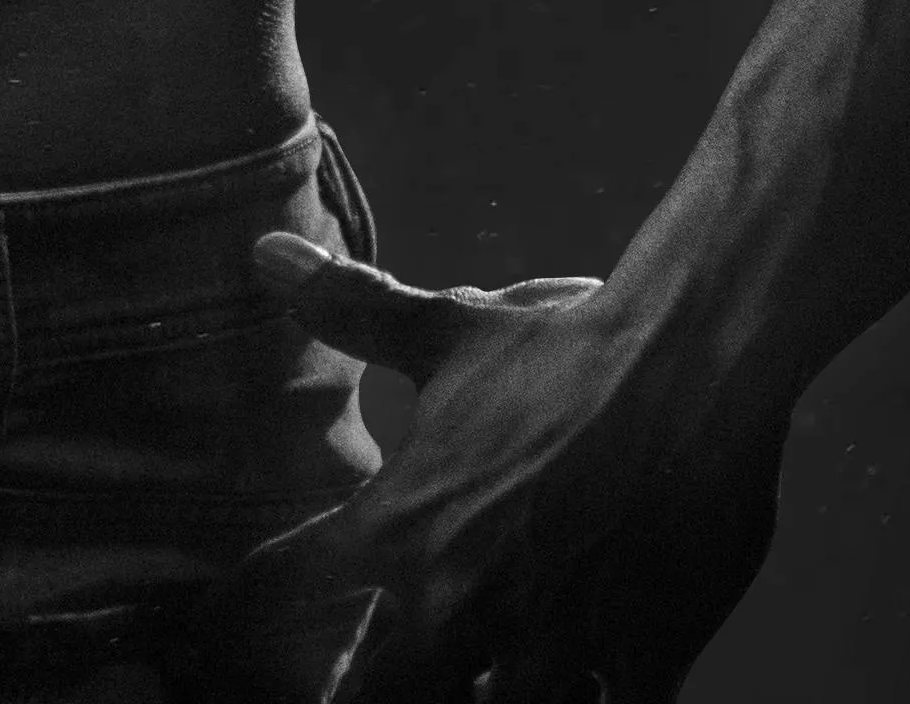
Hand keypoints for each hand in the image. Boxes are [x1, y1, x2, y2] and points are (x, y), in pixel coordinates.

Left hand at [233, 233, 782, 702]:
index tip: (219, 636)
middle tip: (382, 675)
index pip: (281, 588)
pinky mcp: (637, 659)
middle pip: (373, 699)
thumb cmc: (562, 351)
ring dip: (483, 702)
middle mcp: (457, 598)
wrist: (690, 366)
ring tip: (488, 681)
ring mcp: (547, 640)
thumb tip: (265, 251)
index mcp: (398, 525)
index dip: (239, 620)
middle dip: (371, 694)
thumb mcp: (447, 330)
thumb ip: (354, 310)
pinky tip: (587, 690)